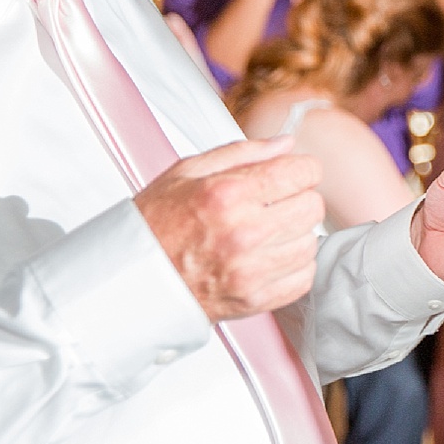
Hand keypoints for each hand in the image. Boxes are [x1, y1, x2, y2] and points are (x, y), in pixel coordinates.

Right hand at [136, 137, 325, 321]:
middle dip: (299, 199)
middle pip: (313, 206)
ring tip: (265, 233)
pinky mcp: (255, 299)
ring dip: (295, 234)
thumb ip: (242, 152)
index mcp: (228, 194)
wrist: (129, 278)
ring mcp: (251, 270)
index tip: (289, 175)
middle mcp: (244, 233)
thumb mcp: (186, 171)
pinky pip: (304, 277)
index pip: (303, 172)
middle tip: (274, 205)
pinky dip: (293, 266)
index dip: (300, 169)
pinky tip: (268, 257)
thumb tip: (286, 143)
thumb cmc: (155, 224)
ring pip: (311, 242)